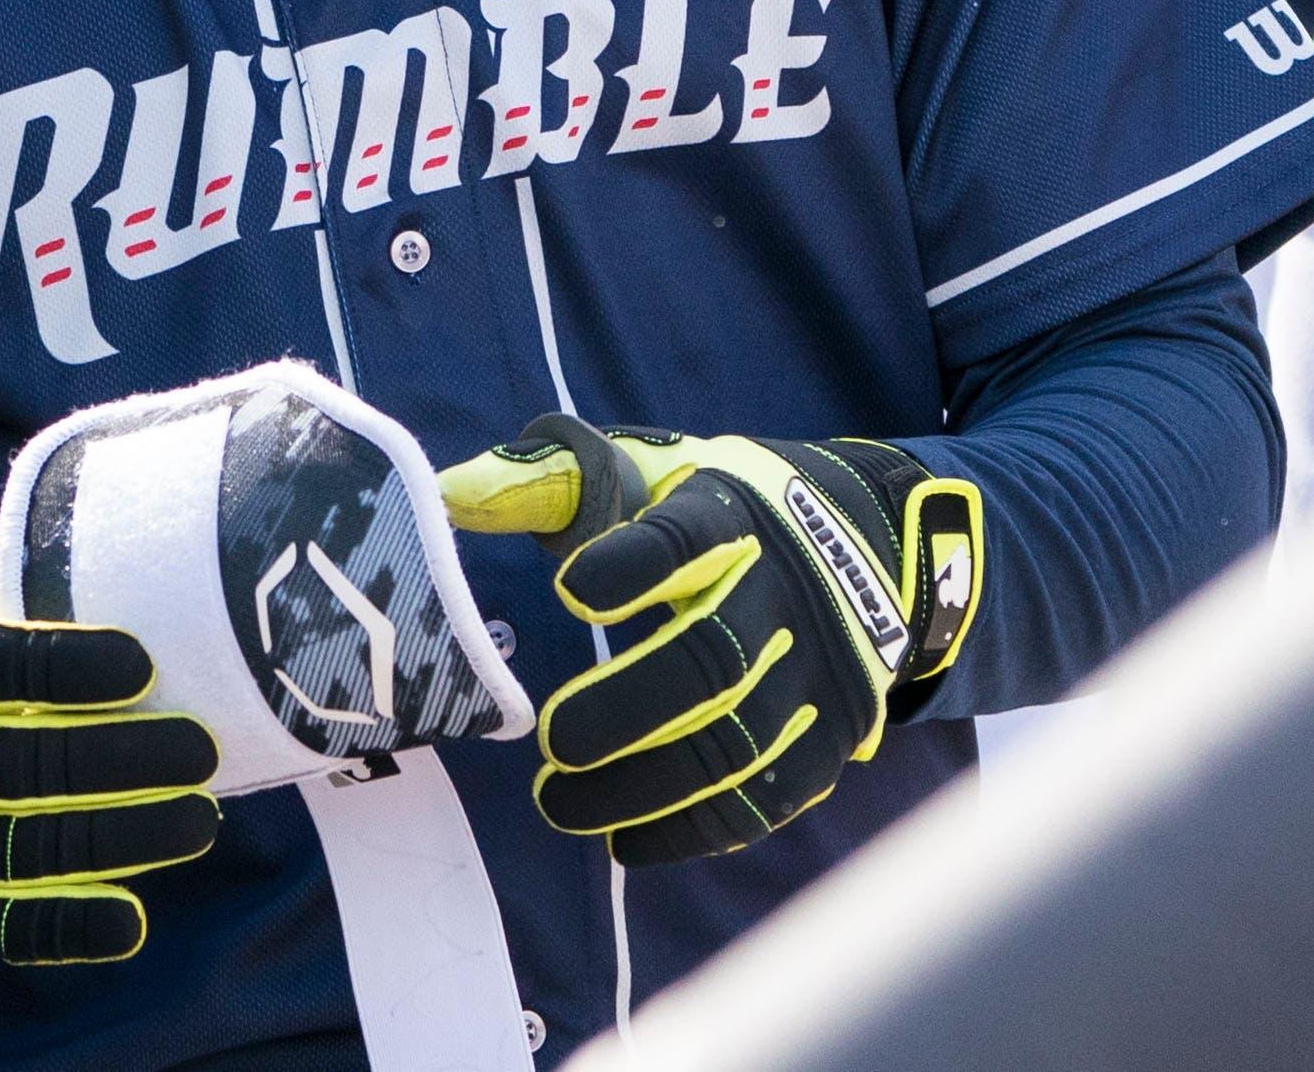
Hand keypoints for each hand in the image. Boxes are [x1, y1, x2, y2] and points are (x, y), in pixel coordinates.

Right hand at [0, 579, 219, 964]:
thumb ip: (24, 615)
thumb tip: (141, 605)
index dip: (66, 669)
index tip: (145, 666)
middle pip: (14, 765)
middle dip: (118, 760)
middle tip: (199, 751)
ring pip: (16, 850)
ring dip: (117, 841)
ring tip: (197, 822)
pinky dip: (67, 928)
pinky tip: (131, 921)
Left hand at [440, 415, 980, 866]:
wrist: (865, 540)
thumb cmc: (717, 512)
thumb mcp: (648, 472)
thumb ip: (548, 483)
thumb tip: (449, 496)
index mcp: (730, 514)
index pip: (686, 534)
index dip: (633, 564)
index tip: (571, 590)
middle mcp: (785, 590)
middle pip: (710, 659)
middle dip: (625, 708)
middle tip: (553, 741)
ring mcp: (818, 669)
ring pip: (734, 744)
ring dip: (642, 786)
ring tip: (558, 802)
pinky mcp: (831, 737)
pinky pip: (763, 798)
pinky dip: (691, 830)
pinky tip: (623, 840)